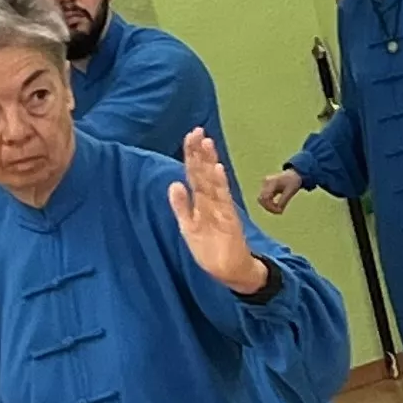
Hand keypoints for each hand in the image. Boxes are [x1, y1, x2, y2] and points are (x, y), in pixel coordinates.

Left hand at [171, 130, 266, 293]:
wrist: (228, 271)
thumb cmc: (209, 248)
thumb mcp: (188, 226)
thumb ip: (181, 206)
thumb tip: (174, 184)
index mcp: (201, 202)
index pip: (195, 174)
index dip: (192, 155)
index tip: (190, 136)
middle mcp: (211, 201)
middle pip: (203, 173)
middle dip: (200, 152)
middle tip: (196, 131)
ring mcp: (220, 209)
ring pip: (212, 182)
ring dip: (209, 163)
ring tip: (206, 143)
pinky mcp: (228, 220)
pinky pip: (222, 200)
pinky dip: (219, 184)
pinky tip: (217, 169)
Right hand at [257, 169, 305, 214]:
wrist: (293, 174)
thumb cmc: (293, 182)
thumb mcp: (290, 192)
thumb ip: (283, 201)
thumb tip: (278, 212)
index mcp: (272, 182)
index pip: (265, 197)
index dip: (270, 207)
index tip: (279, 211)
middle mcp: (266, 183)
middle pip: (261, 199)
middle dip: (269, 207)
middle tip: (279, 211)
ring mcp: (264, 185)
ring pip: (261, 200)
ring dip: (268, 206)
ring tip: (278, 209)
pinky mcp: (265, 188)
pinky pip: (264, 199)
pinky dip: (269, 204)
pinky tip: (277, 206)